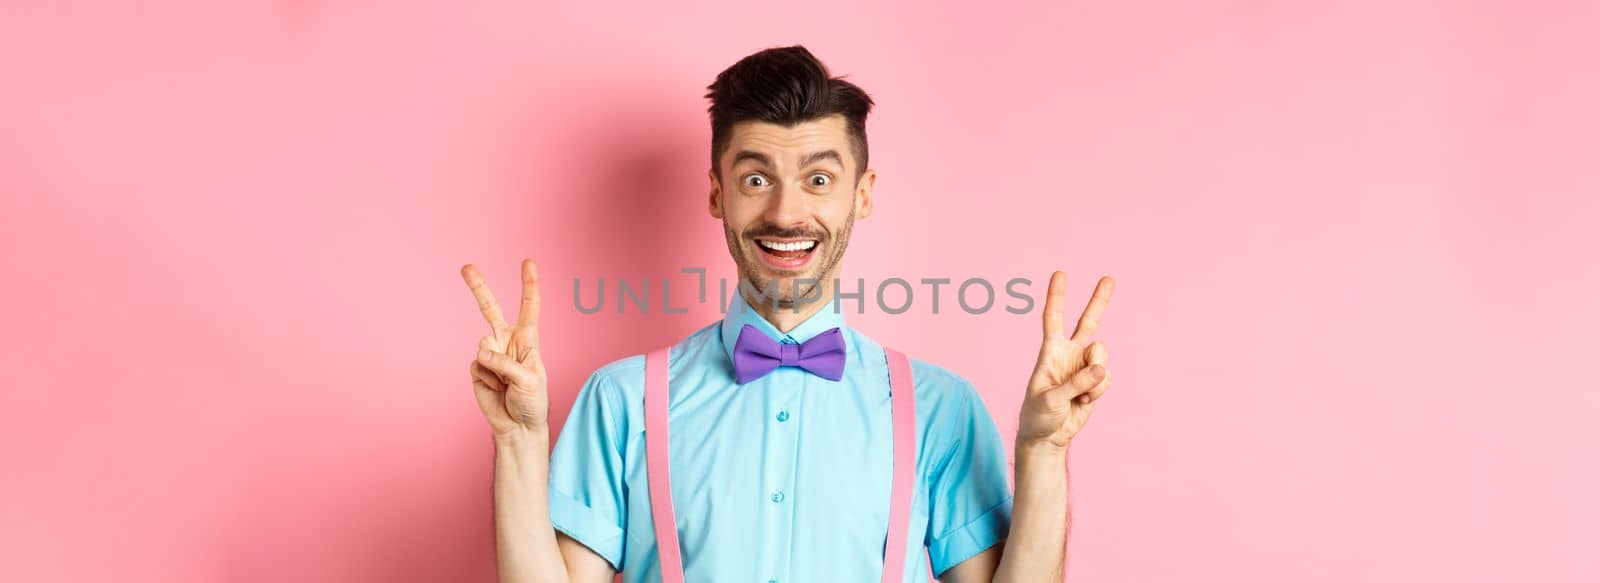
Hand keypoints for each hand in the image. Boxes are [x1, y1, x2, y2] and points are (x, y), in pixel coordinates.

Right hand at [462, 259, 549, 437]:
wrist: (518, 426)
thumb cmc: (532, 402)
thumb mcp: (529, 381)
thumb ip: (506, 363)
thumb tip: (481, 350)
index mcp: (527, 339)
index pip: (529, 307)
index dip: (529, 285)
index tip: (528, 262)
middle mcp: (507, 341)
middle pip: (491, 309)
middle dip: (478, 287)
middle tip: (466, 267)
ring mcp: (490, 353)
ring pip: (483, 346)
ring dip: (495, 367)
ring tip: (507, 384)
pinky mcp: (477, 368)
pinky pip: (476, 365)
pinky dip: (486, 379)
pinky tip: (496, 388)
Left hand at [1018, 271, 1114, 450]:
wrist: (1048, 436)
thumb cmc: (1038, 415)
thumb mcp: (1050, 400)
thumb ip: (1075, 384)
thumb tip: (1100, 369)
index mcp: (1050, 352)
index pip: (1053, 319)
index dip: (1056, 297)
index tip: (1060, 274)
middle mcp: (1069, 354)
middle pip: (1088, 322)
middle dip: (1099, 300)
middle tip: (1109, 278)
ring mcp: (1084, 367)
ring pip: (1102, 356)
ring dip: (1095, 375)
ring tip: (1080, 394)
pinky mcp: (1096, 382)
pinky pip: (1106, 378)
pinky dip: (1098, 391)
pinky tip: (1084, 401)